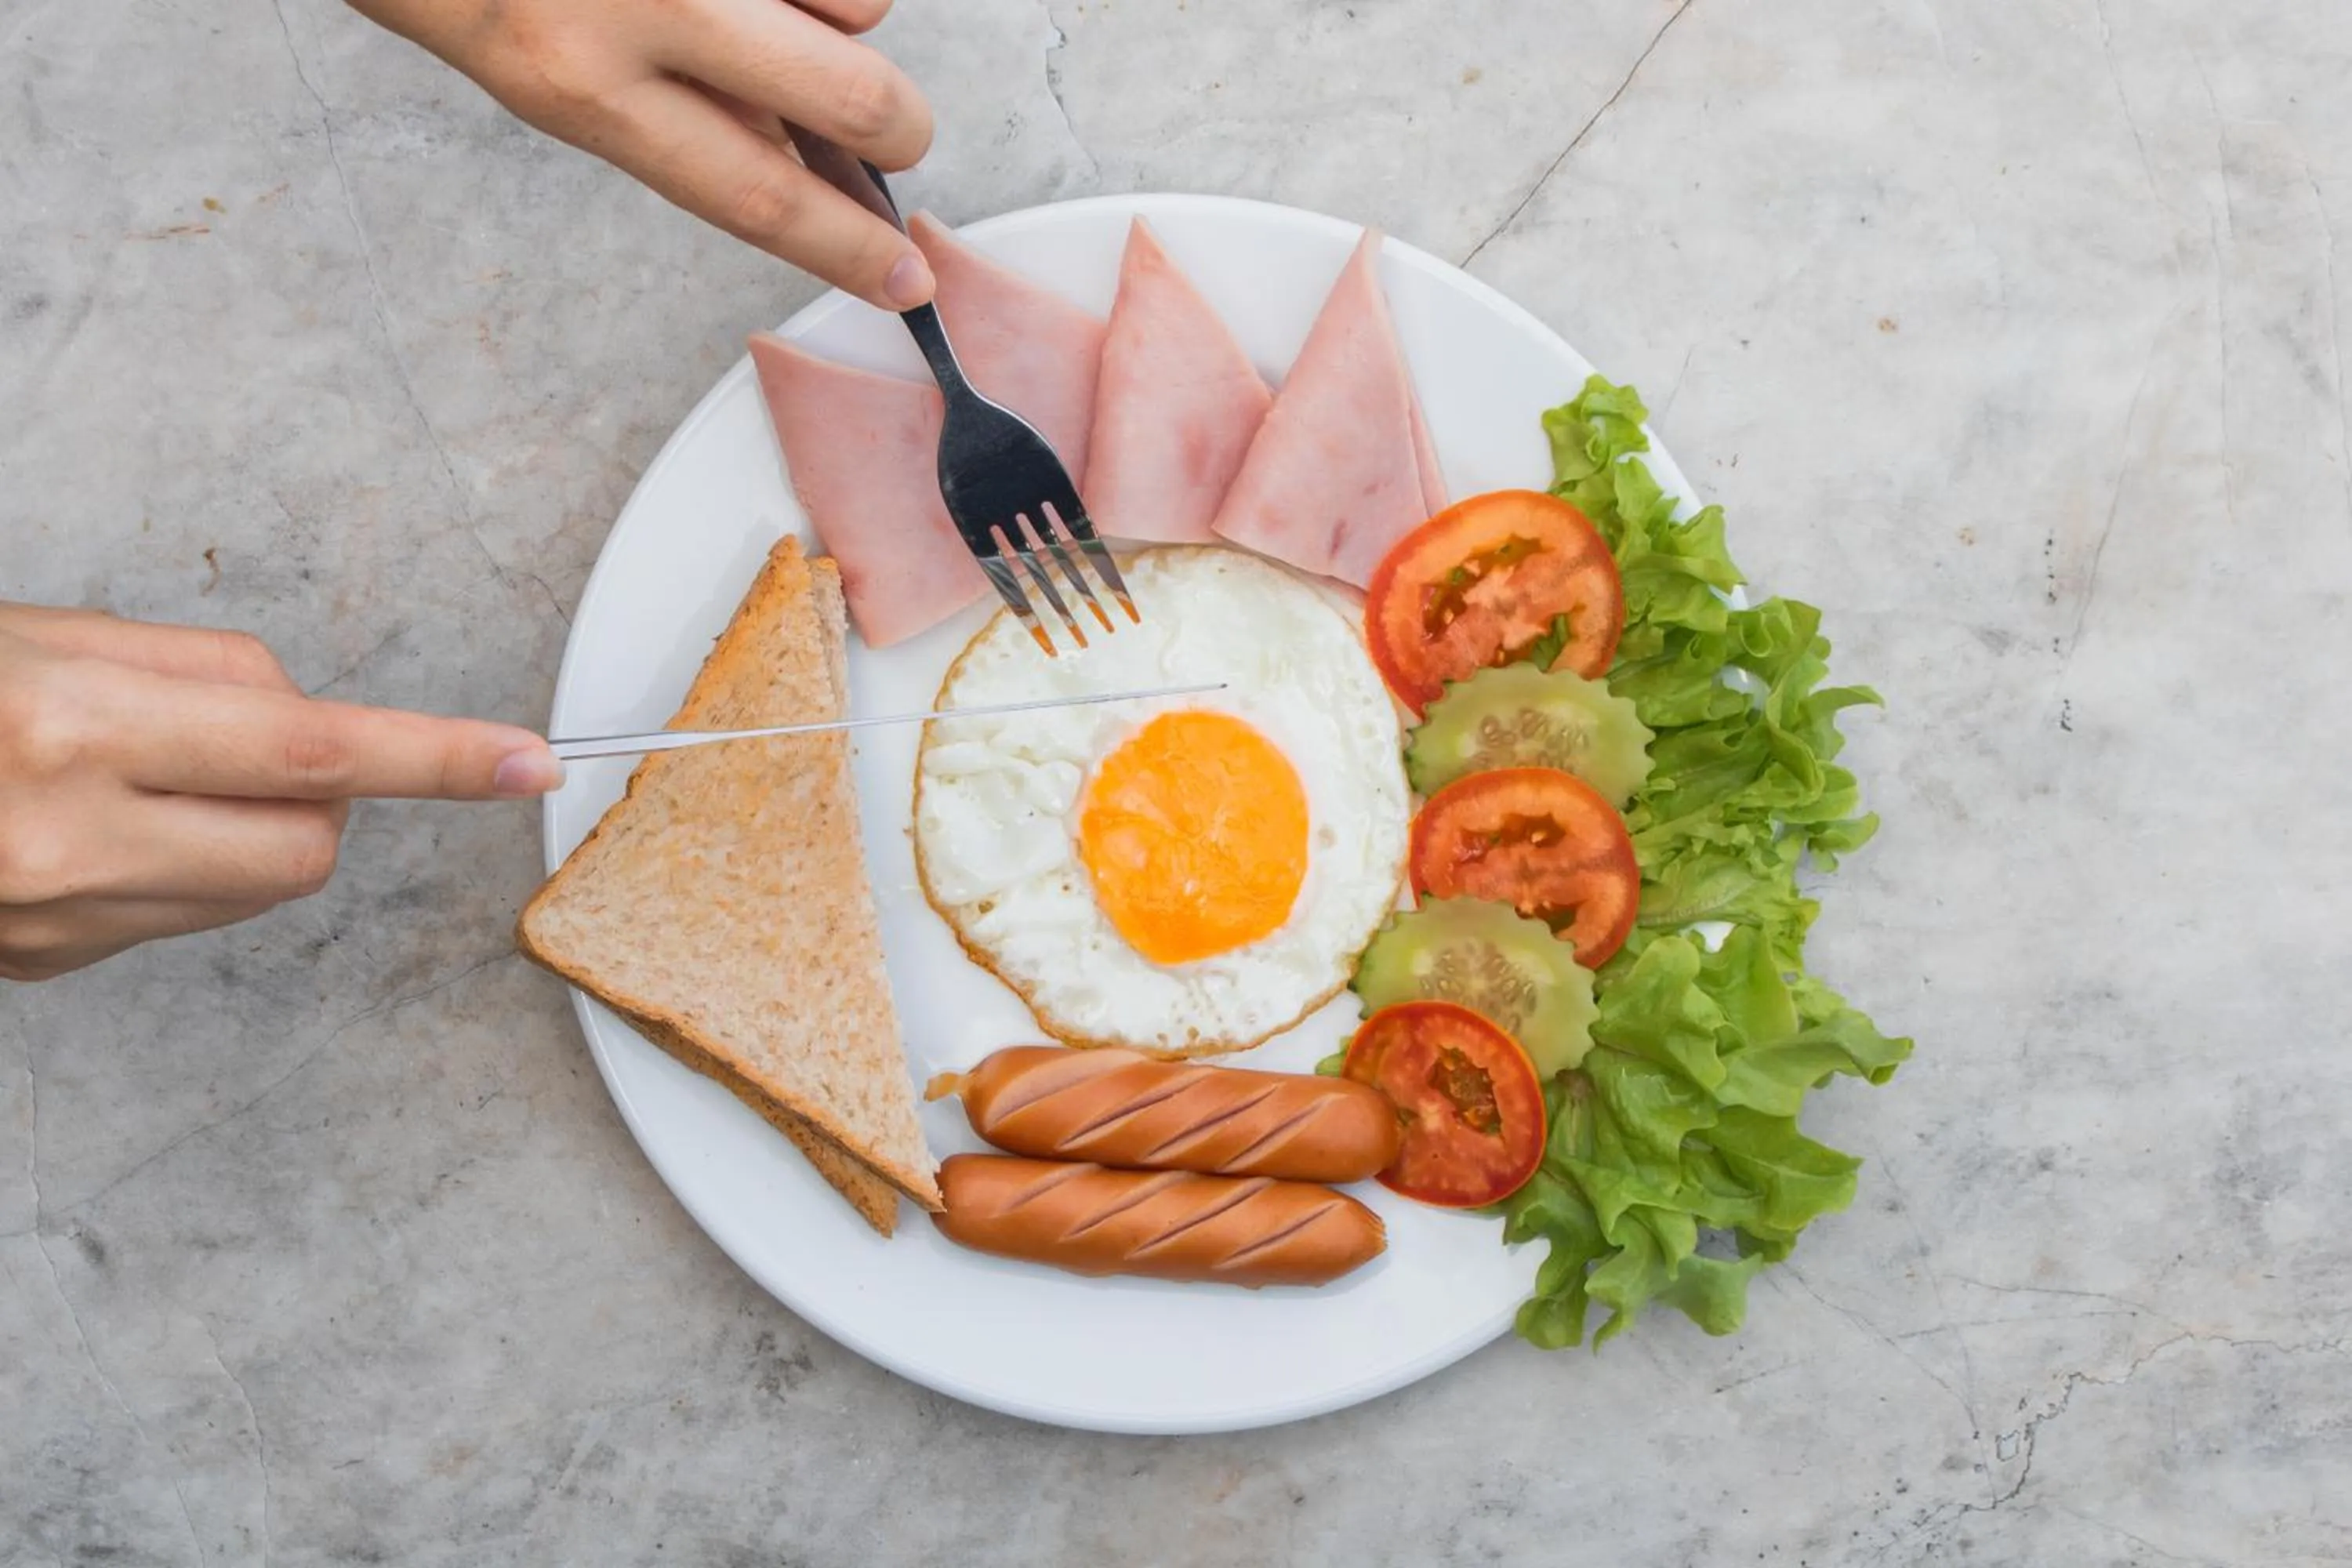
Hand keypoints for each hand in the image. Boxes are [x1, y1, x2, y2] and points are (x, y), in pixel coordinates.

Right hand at [0, 606, 564, 982]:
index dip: (440, 757)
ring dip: (244, 828)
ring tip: (137, 774)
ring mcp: (55, 918)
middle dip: (322, 794)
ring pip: (254, 886)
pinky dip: (168, 864)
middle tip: (233, 740)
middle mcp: (68, 836)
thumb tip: (307, 720)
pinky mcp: (44, 966)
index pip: (319, 751)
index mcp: (69, 725)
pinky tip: (80, 824)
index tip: (529, 762)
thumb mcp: (42, 635)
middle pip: (311, 841)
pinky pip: (175, 916)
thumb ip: (193, 674)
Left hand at [347, 0, 936, 308]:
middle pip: (855, 99)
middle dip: (901, 128)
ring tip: (770, 2)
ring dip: (842, 13)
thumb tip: (799, 157)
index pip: (754, 196)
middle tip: (892, 133)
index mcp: (581, 85)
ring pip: (862, 3)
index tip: (903, 278)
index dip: (847, 248)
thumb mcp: (545, 73)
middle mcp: (643, 4)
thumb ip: (675, 116)